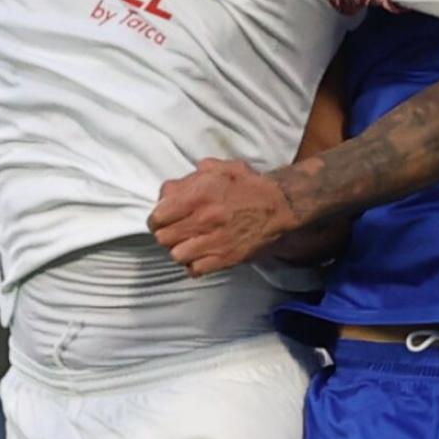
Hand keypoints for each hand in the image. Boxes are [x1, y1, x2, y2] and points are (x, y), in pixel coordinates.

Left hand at [148, 158, 294, 276]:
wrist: (281, 206)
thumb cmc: (249, 185)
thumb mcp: (220, 169)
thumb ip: (191, 177)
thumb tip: (169, 191)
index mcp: (200, 194)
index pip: (158, 216)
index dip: (157, 218)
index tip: (162, 219)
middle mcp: (204, 219)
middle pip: (163, 237)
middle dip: (166, 234)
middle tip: (175, 231)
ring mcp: (215, 241)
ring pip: (176, 255)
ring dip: (179, 249)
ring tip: (187, 243)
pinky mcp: (226, 258)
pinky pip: (194, 270)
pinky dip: (193, 265)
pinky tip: (199, 255)